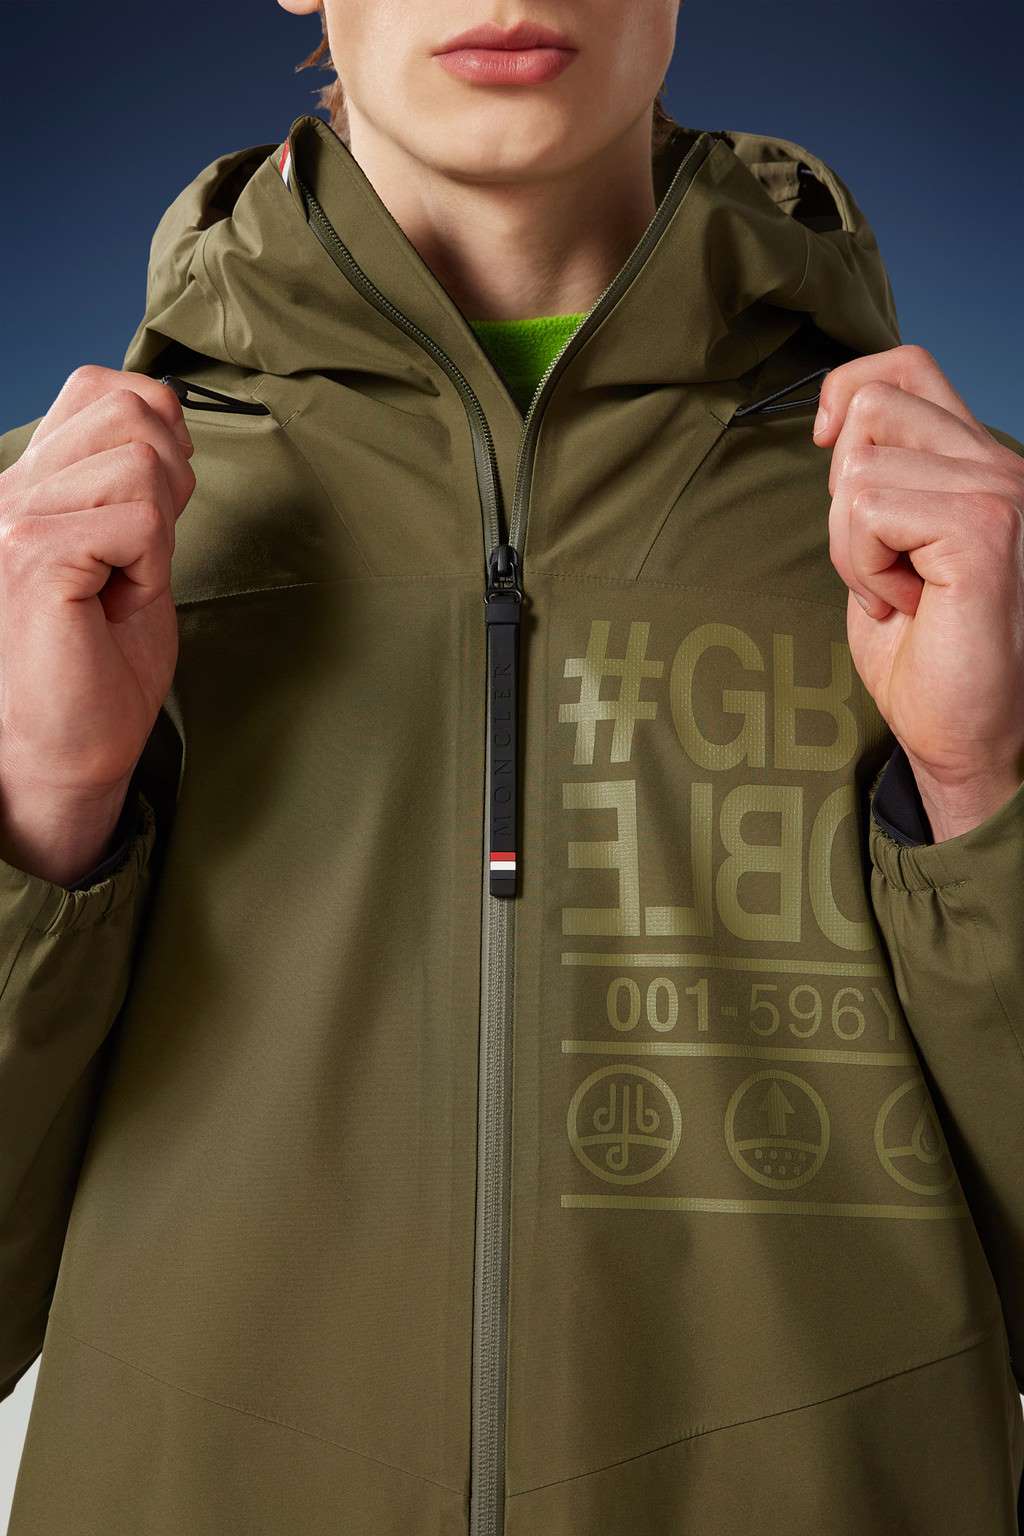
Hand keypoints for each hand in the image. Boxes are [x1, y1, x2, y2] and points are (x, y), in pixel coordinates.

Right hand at [0, 365, 195, 880]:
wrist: (67, 752)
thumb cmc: (99, 667)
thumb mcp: (134, 552)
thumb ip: (142, 481)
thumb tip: (168, 408)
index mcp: (33, 484)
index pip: (98, 388)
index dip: (157, 430)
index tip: (159, 507)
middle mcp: (13, 491)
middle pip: (129, 410)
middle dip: (170, 478)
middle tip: (145, 553)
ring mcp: (16, 519)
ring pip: (140, 460)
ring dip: (159, 532)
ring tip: (124, 583)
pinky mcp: (32, 555)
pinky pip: (141, 520)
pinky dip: (151, 567)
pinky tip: (117, 603)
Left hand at [814, 343, 1023, 840]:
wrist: (967, 738)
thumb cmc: (928, 657)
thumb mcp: (887, 552)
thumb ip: (879, 484)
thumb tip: (836, 428)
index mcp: (979, 463)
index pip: (905, 366)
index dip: (846, 393)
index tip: (825, 449)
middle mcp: (1000, 464)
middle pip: (871, 407)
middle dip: (843, 495)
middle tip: (881, 564)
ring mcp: (999, 490)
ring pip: (859, 468)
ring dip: (853, 546)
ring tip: (899, 594)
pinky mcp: (984, 528)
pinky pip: (869, 510)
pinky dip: (865, 567)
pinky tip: (908, 605)